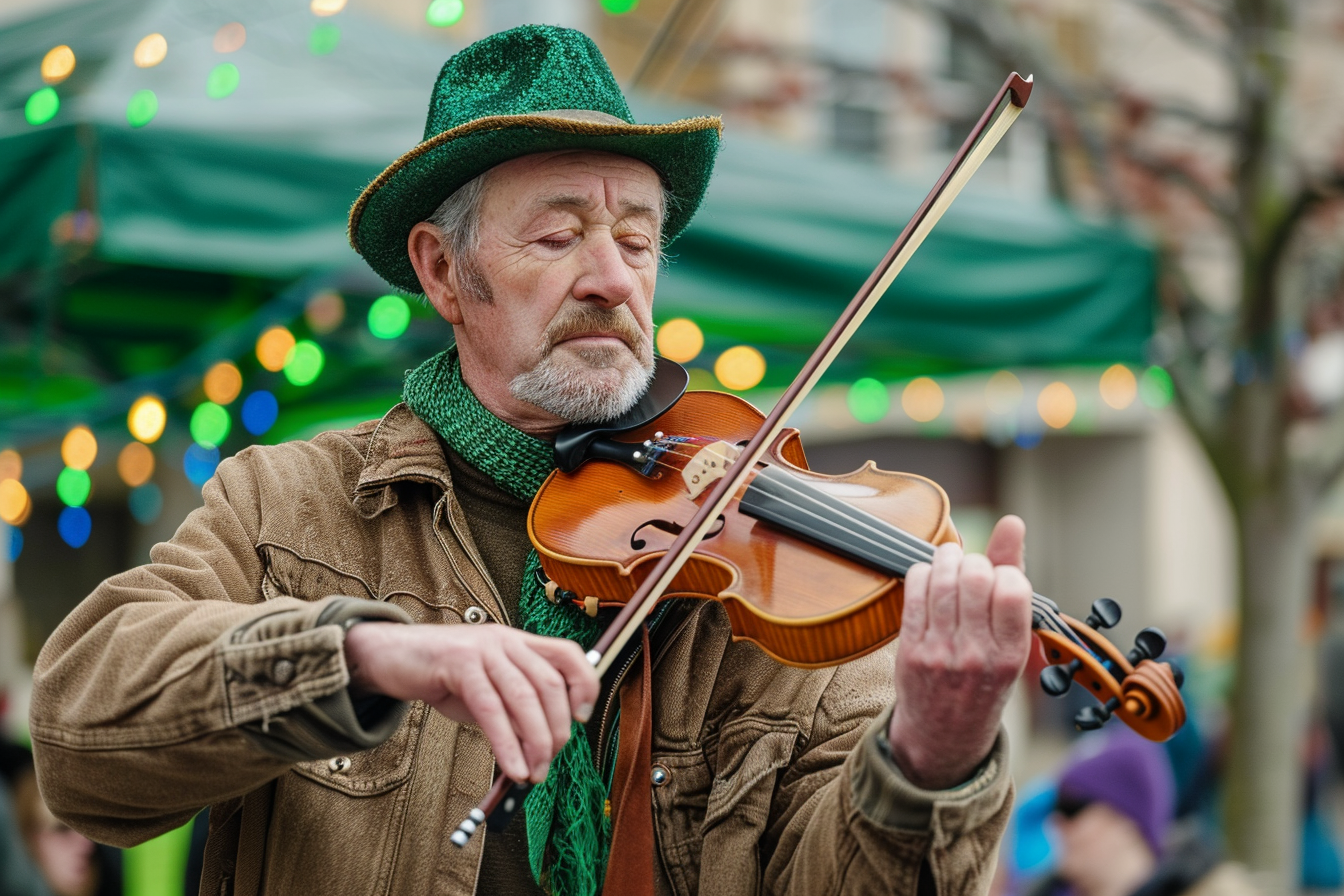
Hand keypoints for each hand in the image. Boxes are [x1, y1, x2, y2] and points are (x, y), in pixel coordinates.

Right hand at [343, 622, 599, 782]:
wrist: (391, 656)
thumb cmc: (443, 676)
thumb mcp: (487, 690)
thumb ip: (514, 711)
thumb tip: (541, 748)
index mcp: (519, 642)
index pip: (568, 654)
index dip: (584, 684)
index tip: (582, 717)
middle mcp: (506, 640)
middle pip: (549, 683)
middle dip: (556, 729)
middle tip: (549, 762)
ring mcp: (483, 649)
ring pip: (523, 697)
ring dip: (535, 741)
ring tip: (534, 773)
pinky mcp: (459, 663)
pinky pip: (491, 708)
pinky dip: (506, 743)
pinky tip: (512, 766)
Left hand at [887, 515, 1032, 789]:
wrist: (944, 737)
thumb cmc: (984, 681)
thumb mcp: (1011, 643)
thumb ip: (1013, 580)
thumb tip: (1012, 521)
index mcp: (1012, 654)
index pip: (1013, 589)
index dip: (1004, 571)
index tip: (998, 578)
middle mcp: (978, 654)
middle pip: (974, 577)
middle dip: (972, 561)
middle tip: (970, 567)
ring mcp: (941, 653)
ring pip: (942, 580)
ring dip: (945, 560)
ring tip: (949, 564)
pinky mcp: (911, 649)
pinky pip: (914, 591)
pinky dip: (921, 574)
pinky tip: (928, 579)